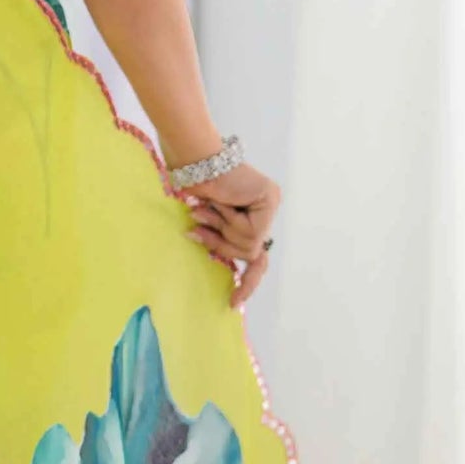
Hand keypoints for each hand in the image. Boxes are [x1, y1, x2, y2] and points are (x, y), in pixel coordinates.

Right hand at [180, 160, 280, 307]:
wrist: (195, 160)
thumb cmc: (194, 185)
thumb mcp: (207, 222)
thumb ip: (218, 239)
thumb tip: (224, 264)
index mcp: (251, 214)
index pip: (256, 256)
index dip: (248, 281)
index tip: (233, 303)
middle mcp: (265, 209)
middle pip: (249, 252)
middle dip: (221, 242)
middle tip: (199, 222)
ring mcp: (270, 203)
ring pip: (248, 244)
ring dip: (222, 228)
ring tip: (208, 207)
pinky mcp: (269, 199)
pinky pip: (250, 231)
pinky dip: (229, 220)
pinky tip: (222, 203)